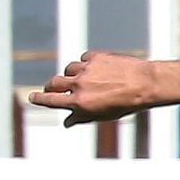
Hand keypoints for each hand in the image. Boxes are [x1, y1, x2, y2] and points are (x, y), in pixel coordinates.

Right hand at [29, 51, 157, 126]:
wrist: (147, 84)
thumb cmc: (129, 104)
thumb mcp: (105, 116)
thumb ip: (83, 117)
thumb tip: (67, 122)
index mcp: (80, 103)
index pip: (50, 100)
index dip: (39, 99)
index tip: (32, 97)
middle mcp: (79, 85)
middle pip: (53, 83)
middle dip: (51, 87)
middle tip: (52, 89)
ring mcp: (86, 69)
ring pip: (68, 70)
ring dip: (72, 76)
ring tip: (84, 81)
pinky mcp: (94, 57)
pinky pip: (83, 59)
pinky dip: (87, 64)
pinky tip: (98, 70)